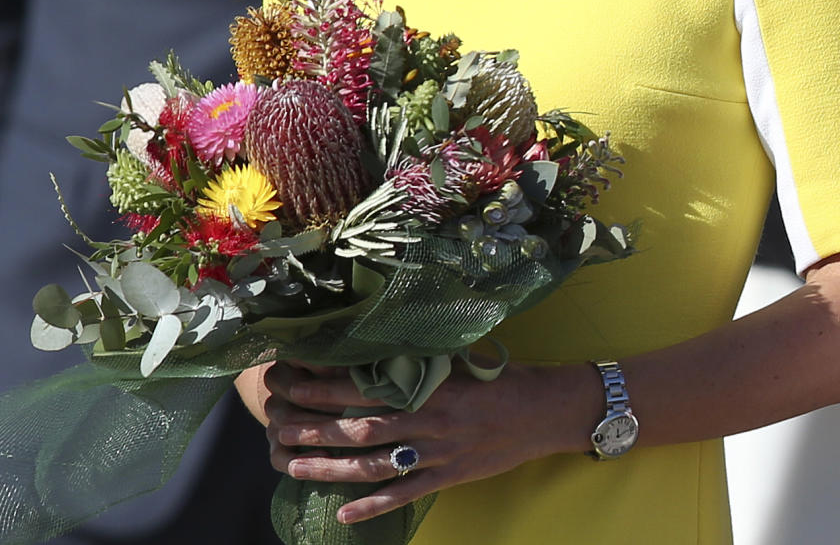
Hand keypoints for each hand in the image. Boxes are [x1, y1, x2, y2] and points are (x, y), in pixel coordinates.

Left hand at [263, 358, 590, 523]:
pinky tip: (342, 514)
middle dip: (315, 425)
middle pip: (359, 426)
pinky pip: (403, 495)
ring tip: (293, 465)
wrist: (544, 411)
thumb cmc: (501, 378)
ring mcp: (436, 453)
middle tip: (277, 424)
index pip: (365, 385)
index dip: (326, 385)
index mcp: (428, 383)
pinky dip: (371, 507)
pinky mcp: (448, 479)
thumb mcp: (459, 357)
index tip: (293, 379)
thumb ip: (420, 357)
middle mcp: (427, 419)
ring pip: (373, 465)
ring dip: (330, 467)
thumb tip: (376, 343)